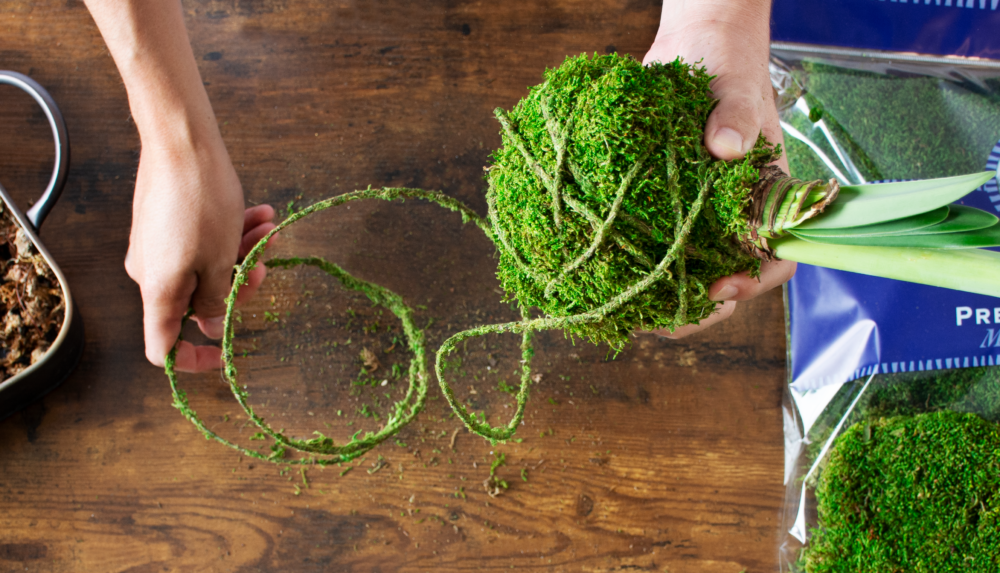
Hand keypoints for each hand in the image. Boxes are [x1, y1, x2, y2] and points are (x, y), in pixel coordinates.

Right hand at [124, 134, 275, 371]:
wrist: (182, 140)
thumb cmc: (199, 198)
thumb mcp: (219, 259)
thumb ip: (216, 300)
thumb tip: (213, 326)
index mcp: (158, 291)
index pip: (164, 348)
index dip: (195, 358)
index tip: (226, 354)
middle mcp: (152, 273)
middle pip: (199, 301)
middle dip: (237, 284)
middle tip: (263, 263)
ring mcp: (160, 248)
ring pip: (208, 266)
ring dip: (242, 252)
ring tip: (268, 228)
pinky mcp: (169, 224)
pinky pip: (202, 242)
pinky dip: (231, 233)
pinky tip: (259, 215)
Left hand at [642, 0, 795, 338]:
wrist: (692, 45)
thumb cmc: (727, 65)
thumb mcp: (737, 88)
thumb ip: (737, 115)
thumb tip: (726, 146)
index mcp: (765, 199)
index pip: (775, 258)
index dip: (753, 282)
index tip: (719, 288)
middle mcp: (734, 216)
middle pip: (726, 279)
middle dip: (697, 308)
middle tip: (659, 319)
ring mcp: (699, 215)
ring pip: (688, 271)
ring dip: (663, 296)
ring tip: (630, 310)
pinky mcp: (663, 207)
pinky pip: (655, 245)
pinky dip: (636, 266)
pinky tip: (607, 277)